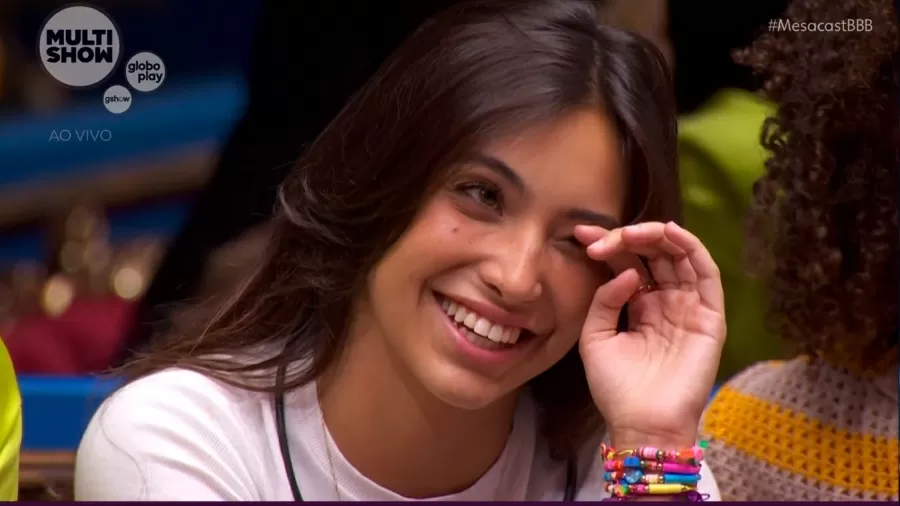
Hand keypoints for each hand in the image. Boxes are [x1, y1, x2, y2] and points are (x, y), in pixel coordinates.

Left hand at [573, 221, 725, 448]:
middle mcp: (666, 302)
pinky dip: (691, 247)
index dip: (607, 245)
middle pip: (653, 254)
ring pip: (679, 256)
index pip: (627, 264)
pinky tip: (669, 232)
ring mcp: (689, 308)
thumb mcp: (595, 338)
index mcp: (640, 307)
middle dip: (628, 238)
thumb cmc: (616, 388)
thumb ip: (604, 301)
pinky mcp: (710, 317)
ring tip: (629, 233)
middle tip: (602, 239)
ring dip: (656, 236)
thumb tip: (626, 272)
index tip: (580, 234)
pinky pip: (706, 274)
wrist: (641, 424)